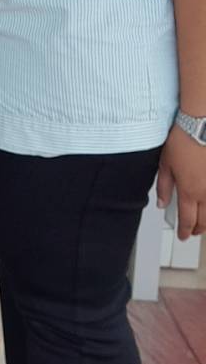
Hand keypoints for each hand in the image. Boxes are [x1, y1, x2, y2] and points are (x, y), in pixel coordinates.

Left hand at [158, 124, 205, 239]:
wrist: (200, 128)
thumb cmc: (182, 142)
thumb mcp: (164, 164)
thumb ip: (163, 187)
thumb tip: (161, 204)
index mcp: (188, 191)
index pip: (187, 219)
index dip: (184, 230)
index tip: (182, 235)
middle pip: (205, 221)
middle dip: (198, 229)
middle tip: (192, 232)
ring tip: (202, 224)